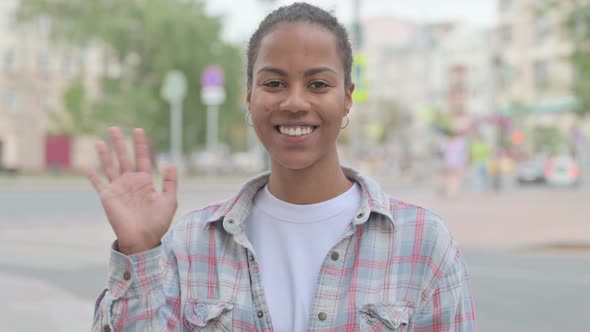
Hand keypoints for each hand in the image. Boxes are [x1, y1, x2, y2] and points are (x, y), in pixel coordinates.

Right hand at [86, 127, 177, 254]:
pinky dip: (91, 176)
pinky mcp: (107, 197)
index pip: (143, 158)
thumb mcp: (169, 201)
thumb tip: (171, 164)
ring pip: (110, 166)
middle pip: (124, 157)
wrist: (143, 240)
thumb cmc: (158, 223)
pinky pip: (98, 184)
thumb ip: (170, 183)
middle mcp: (130, 182)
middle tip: (114, 128)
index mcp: (145, 181)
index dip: (141, 144)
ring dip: (105, 154)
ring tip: (101, 141)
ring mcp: (118, 188)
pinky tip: (85, 166)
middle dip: (120, 143)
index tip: (139, 130)